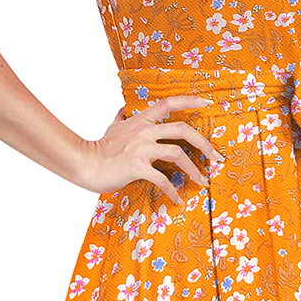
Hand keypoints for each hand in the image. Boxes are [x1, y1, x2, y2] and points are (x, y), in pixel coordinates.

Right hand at [78, 95, 222, 203]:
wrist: (84, 163)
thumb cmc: (99, 148)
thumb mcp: (113, 127)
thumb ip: (122, 117)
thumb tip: (124, 110)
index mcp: (141, 120)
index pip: (170, 103)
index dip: (191, 101)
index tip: (209, 104)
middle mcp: (144, 131)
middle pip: (183, 130)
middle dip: (205, 144)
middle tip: (216, 158)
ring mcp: (141, 148)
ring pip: (178, 154)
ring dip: (195, 170)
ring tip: (203, 182)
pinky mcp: (137, 167)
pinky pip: (162, 179)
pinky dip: (173, 191)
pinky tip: (178, 200)